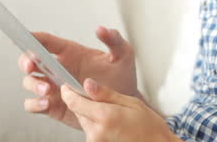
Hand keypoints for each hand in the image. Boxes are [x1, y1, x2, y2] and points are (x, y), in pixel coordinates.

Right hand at [19, 26, 139, 129]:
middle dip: (26, 60)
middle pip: (30, 60)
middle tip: (32, 65)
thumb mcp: (123, 55)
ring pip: (29, 82)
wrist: (122, 105)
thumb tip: (101, 29)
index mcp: (70, 52)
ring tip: (47, 89)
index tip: (25, 36)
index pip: (47, 41)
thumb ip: (114, 40)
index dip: (33, 37)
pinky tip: (46, 103)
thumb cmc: (121, 76)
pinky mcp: (53, 105)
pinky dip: (35, 104)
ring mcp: (53, 87)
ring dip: (33, 84)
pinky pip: (33, 104)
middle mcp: (58, 68)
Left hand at [62, 78, 179, 141]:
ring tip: (114, 115)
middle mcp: (96, 132)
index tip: (67, 86)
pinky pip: (91, 131)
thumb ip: (106, 94)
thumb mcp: (131, 103)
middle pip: (78, 111)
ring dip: (92, 115)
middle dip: (85, 103)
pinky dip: (98, 125)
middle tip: (103, 100)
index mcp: (105, 117)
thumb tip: (88, 84)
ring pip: (84, 121)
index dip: (68, 92)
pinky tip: (113, 124)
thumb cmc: (149, 128)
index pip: (74, 102)